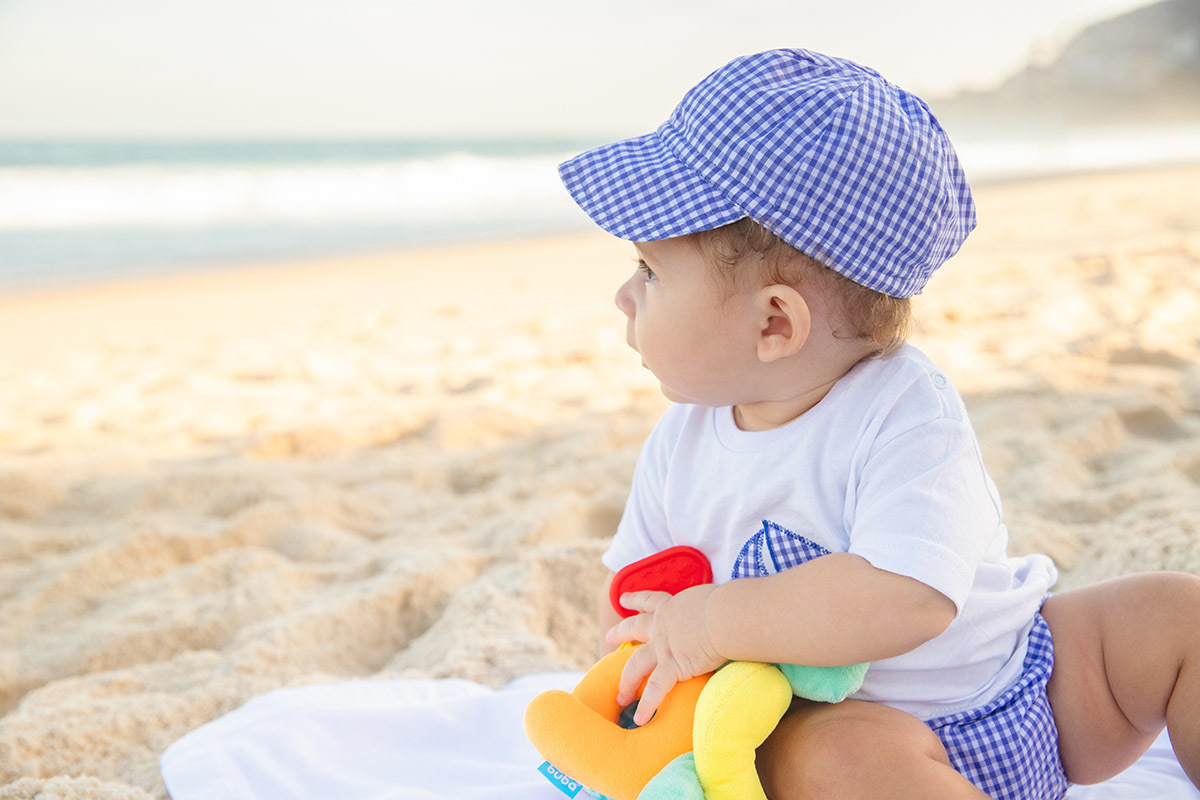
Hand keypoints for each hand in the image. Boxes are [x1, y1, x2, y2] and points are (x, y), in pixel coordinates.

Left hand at [605, 583, 725, 725]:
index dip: (637, 600)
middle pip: (635, 628)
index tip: (624, 599)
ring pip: (636, 665)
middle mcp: (662, 625)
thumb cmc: (729, 604)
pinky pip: (655, 689)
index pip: (651, 601)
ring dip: (626, 682)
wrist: (726, 616)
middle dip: (621, 633)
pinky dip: (647, 705)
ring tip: (620, 697)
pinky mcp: (672, 666)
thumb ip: (710, 607)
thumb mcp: (713, 598)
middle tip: (609, 636)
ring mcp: (663, 647)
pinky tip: (641, 719)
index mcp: (673, 606)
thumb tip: (723, 611)